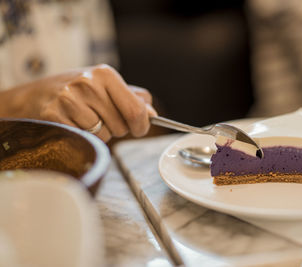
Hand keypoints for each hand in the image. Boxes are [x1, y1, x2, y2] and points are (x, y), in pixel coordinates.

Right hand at [0, 64, 156, 141]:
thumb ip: (133, 98)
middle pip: (122, 126)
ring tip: (86, 119)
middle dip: (118, 128)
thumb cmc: (78, 91)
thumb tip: (153, 114)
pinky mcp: (55, 116)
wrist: (35, 95)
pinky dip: (85, 137)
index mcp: (105, 74)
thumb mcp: (106, 86)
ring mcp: (69, 100)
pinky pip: (86, 139)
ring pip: (104, 136)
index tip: (139, 128)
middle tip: (102, 118)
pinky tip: (74, 124)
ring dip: (100, 134)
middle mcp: (88, 84)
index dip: (142, 125)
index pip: (136, 110)